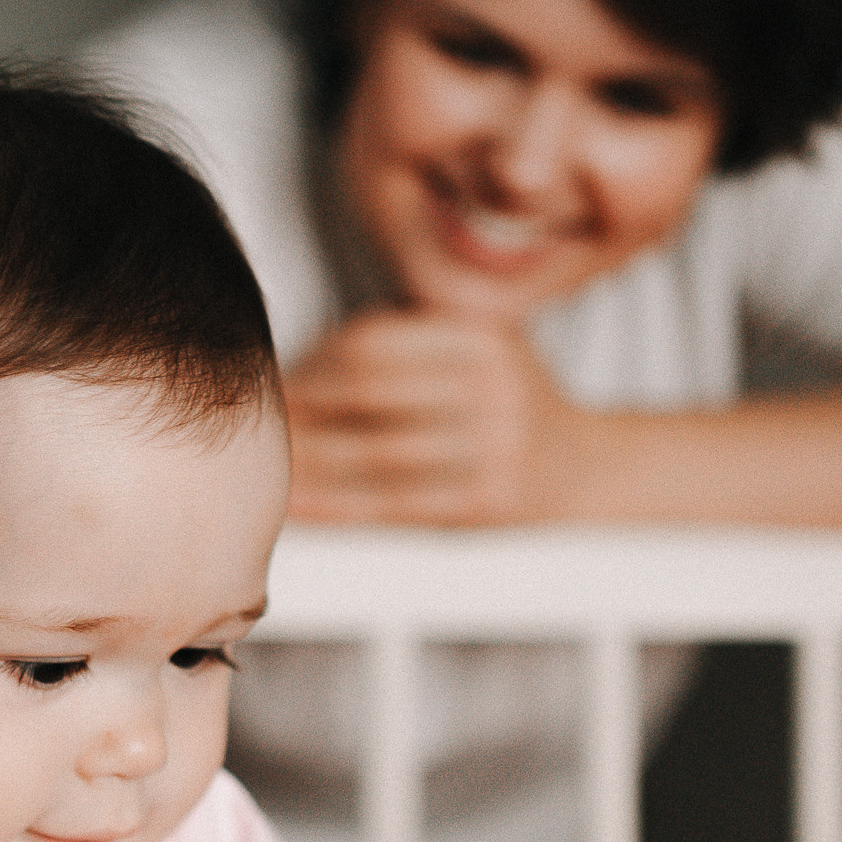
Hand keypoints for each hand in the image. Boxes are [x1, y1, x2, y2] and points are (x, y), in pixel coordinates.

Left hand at [283, 308, 586, 525]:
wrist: (586, 466)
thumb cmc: (505, 402)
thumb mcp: (472, 346)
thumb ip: (400, 341)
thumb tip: (291, 365)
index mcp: (479, 333)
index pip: (371, 342)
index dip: (312, 364)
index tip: (276, 381)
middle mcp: (493, 382)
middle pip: (368, 392)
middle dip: (302, 411)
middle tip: (255, 423)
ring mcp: (496, 444)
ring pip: (374, 454)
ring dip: (308, 464)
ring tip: (265, 467)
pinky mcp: (489, 500)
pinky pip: (392, 505)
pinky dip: (336, 507)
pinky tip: (297, 507)